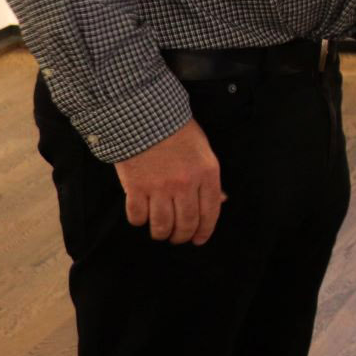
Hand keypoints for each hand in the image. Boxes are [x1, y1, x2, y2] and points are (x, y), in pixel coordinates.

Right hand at [113, 120, 223, 244]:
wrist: (145, 116)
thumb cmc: (177, 132)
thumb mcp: (203, 151)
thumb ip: (210, 179)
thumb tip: (220, 201)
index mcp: (206, 173)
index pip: (210, 212)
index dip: (204, 231)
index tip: (198, 239)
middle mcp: (185, 184)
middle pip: (185, 224)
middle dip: (181, 236)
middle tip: (177, 238)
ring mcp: (159, 187)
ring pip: (162, 226)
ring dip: (161, 233)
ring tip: (160, 232)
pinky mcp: (135, 187)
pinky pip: (137, 216)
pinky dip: (139, 221)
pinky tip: (141, 216)